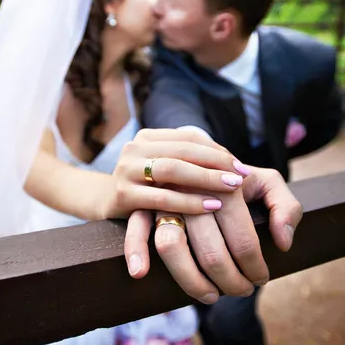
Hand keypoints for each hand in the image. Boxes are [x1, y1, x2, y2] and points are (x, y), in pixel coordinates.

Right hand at [105, 128, 244, 218]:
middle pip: (182, 151)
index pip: (189, 137)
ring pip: (172, 170)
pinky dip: (189, 202)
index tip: (241, 166)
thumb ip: (189, 160)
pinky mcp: (122, 195)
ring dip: (205, 179)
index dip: (217, 150)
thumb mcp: (163, 168)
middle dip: (216, 164)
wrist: (103, 204)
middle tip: (240, 177)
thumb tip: (233, 163)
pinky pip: (162, 198)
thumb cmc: (146, 187)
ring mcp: (125, 170)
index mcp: (147, 137)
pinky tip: (211, 207)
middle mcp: (134, 148)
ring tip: (231, 189)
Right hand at [124, 166, 301, 302]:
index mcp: (225, 181)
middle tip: (243, 290)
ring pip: (172, 246)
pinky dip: (135, 249)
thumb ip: (286, 205)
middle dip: (230, 280)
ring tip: (212, 296)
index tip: (261, 277)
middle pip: (211, 250)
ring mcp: (164, 194)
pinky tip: (140, 273)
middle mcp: (192, 186)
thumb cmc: (233, 176)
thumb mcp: (266, 182)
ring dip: (191, 280)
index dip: (255, 266)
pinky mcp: (142, 202)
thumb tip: (282, 242)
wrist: (194, 156)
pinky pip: (135, 228)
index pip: (243, 238)